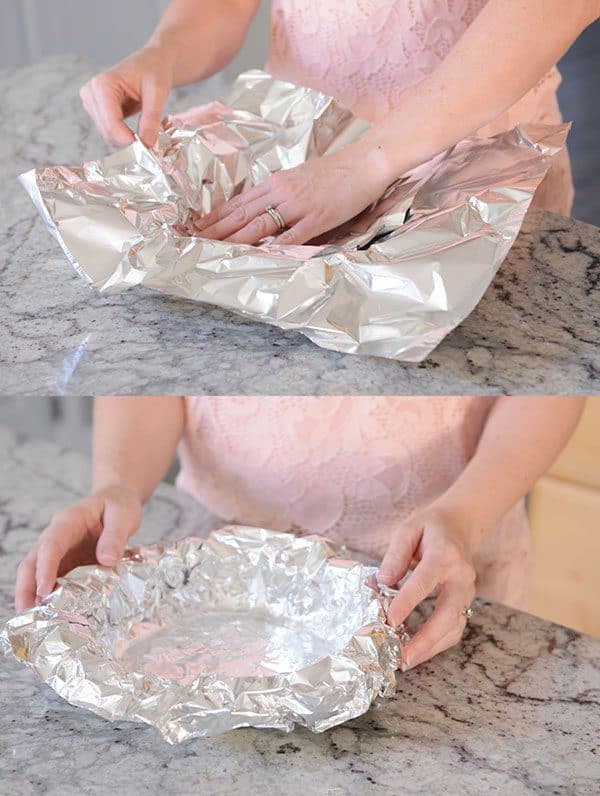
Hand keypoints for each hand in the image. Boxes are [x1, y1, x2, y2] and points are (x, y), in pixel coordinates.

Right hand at [15, 486, 141, 611]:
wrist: (117, 501)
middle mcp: (56, 536)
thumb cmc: (118, 506)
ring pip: (35, 573)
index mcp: (68, 520)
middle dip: (26, 587)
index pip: (51, 544)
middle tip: (28, 614)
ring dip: (32, 595)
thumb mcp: (123, 516)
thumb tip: (106, 560)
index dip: (45, 567)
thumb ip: (115, 536)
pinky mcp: (65, 562)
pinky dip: (48, 596)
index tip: (44, 589)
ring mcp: (58, 550)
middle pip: (32, 561)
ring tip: (36, 622)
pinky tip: (52, 614)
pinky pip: (51, 579)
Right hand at [80, 45, 174, 147]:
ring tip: (145, 130)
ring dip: (126, 139)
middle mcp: (91, 93)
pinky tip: (137, 129)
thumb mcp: (158, 93)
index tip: (148, 147)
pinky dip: (124, 136)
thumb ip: (151, 119)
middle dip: (128, 141)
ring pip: (107, 135)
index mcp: (102, 85)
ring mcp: (91, 102)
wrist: (152, 63)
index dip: (128, 140)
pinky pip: (109, 132)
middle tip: (150, 141)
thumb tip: (147, 144)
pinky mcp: (96, 110)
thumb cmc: (154, 71)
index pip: (111, 124)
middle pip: (107, 132)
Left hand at [192, 141, 391, 245]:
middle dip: (216, 229)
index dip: (216, 215)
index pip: (239, 202)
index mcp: (276, 182)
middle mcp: (281, 192)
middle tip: (193, 240)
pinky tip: (259, 254)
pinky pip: (292, 234)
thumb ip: (280, 192)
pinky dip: (275, 245)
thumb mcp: (299, 177)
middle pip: (242, 214)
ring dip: (234, 238)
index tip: (197, 226)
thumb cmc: (335, 172)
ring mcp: (298, 205)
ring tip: (214, 248)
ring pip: (260, 224)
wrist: (364, 162)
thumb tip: (264, 207)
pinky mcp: (317, 217)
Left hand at [379, 505, 476, 670]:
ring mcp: (468, 591)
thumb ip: (396, 554)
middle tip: (402, 657)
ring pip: (455, 627)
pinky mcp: (466, 602)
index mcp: (445, 555)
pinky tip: (419, 652)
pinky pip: (456, 628)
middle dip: (425, 639)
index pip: (424, 582)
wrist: (461, 525)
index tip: (389, 620)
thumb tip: (383, 581)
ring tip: (406, 661)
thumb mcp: (409, 529)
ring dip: (432, 647)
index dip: (407, 602)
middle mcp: (461, 576)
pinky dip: (438, 644)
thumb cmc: (430, 527)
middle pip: (448, 613)